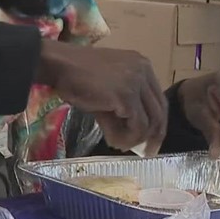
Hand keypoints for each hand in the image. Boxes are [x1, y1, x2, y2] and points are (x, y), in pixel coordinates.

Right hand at [36, 40, 166, 153]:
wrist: (60, 66)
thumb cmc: (77, 77)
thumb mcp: (107, 92)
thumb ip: (122, 111)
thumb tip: (129, 140)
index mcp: (142, 66)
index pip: (158, 100)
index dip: (157, 123)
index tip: (151, 141)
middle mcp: (144, 71)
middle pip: (159, 111)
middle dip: (153, 136)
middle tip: (146, 153)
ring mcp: (137, 83)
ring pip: (149, 121)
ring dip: (135, 139)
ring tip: (119, 144)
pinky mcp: (127, 96)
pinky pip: (137, 126)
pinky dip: (127, 138)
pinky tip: (113, 140)